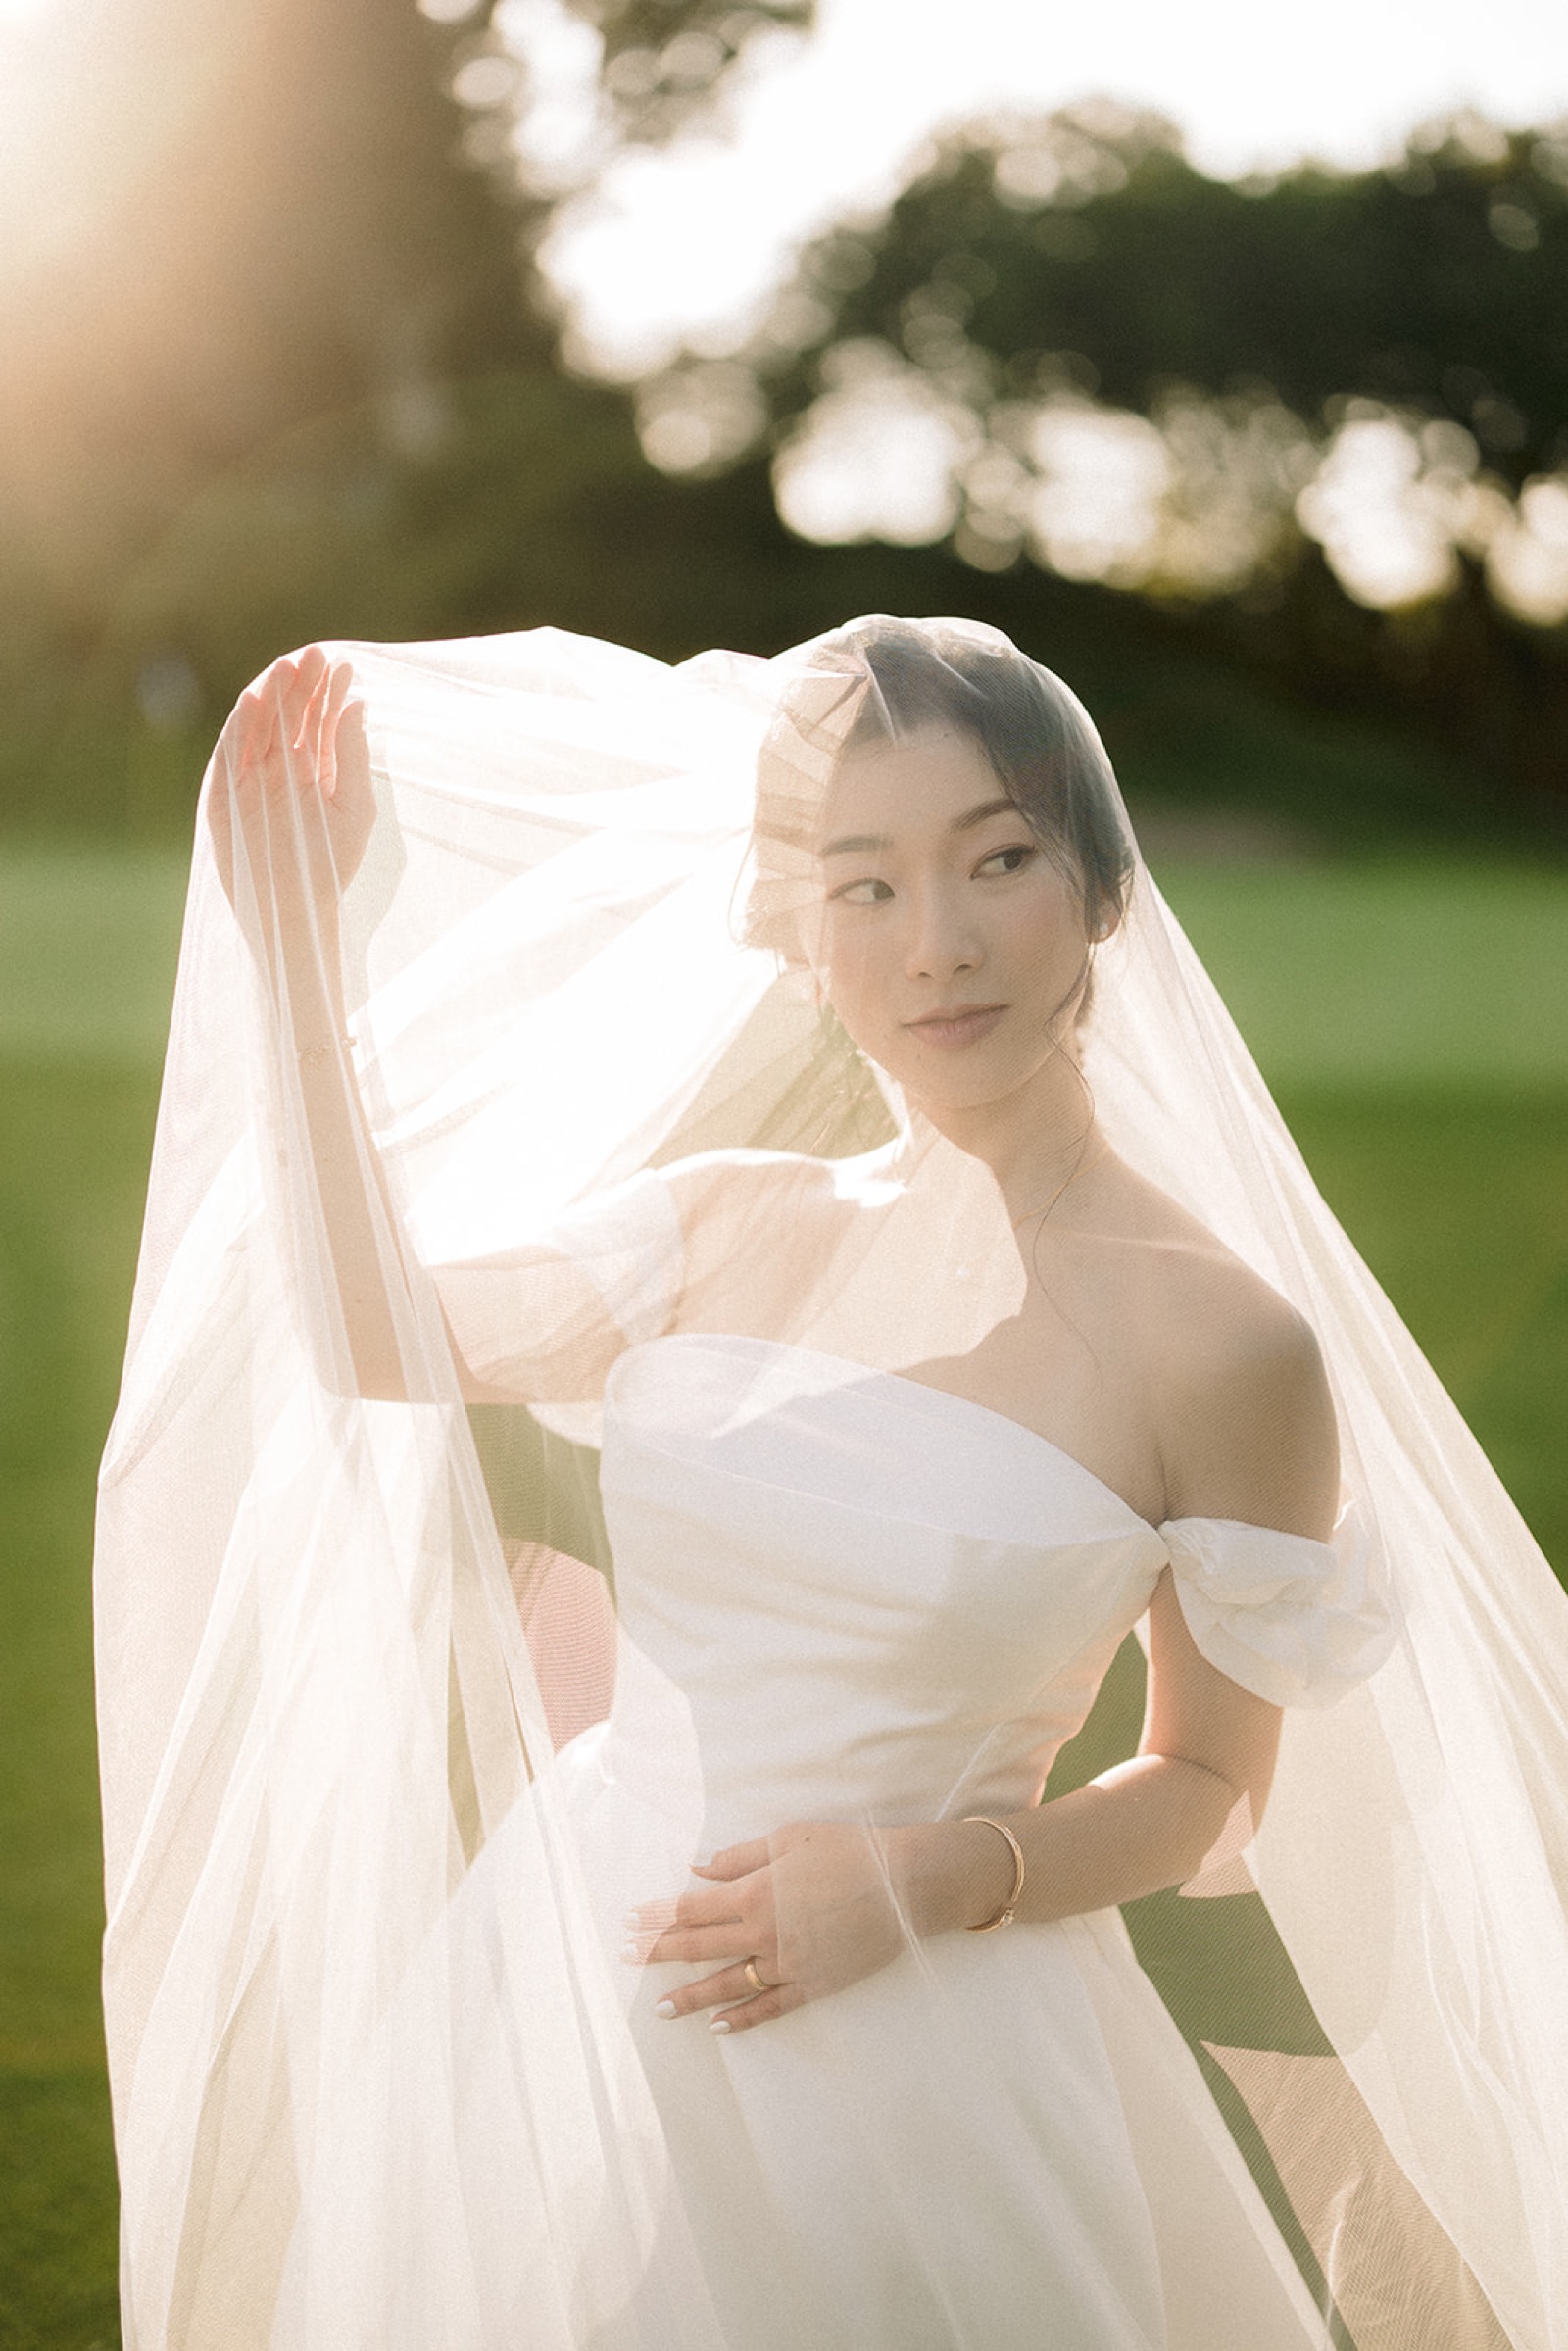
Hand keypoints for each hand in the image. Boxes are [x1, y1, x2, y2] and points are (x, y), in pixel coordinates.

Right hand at [207, 647, 373, 944]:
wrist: (298, 909)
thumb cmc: (332, 864)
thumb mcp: (354, 806)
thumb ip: (353, 756)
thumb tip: (356, 705)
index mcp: (313, 772)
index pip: (320, 722)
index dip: (330, 694)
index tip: (345, 667)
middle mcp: (280, 770)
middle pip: (290, 717)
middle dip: (302, 685)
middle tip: (317, 655)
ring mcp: (251, 779)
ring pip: (259, 727)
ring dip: (271, 696)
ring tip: (288, 666)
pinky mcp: (226, 794)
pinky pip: (231, 753)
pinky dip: (240, 726)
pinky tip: (255, 698)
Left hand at [624, 1822, 909, 2035]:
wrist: (905, 1885)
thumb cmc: (848, 1850)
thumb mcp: (790, 1839)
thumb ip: (740, 1857)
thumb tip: (698, 1867)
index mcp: (754, 1893)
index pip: (692, 1908)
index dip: (658, 1916)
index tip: (629, 1921)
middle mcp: (764, 1934)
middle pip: (700, 1947)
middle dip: (659, 1953)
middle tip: (627, 1959)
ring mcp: (788, 1964)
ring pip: (728, 1985)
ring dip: (691, 1997)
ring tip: (661, 2009)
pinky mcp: (814, 1984)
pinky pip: (771, 2007)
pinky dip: (743, 2019)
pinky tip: (719, 2027)